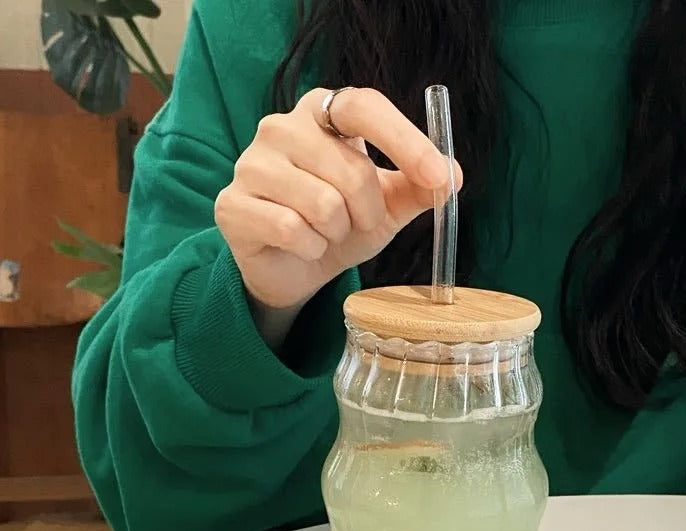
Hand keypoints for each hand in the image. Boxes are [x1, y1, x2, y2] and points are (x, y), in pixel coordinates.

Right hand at [214, 87, 462, 309]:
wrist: (292, 268)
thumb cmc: (338, 226)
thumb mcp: (385, 207)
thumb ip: (417, 188)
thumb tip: (453, 175)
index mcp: (322, 112)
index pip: (364, 106)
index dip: (406, 142)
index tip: (440, 178)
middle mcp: (281, 126)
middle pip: (351, 169)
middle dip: (368, 211)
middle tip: (358, 224)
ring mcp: (250, 163)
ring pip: (321, 203)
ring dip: (337, 232)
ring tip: (326, 234)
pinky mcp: (232, 204)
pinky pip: (291, 230)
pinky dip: (310, 248)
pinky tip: (302, 247)